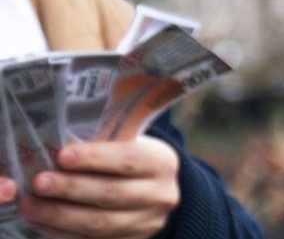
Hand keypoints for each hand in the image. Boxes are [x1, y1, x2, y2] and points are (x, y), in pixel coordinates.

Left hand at [17, 137, 179, 238]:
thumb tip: (57, 149)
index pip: (128, 160)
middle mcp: (160, 195)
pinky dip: (60, 232)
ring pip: (100, 223)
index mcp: (161, 163)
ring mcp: (146, 223)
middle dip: (71, 188)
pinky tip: (40, 221)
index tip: (63, 156)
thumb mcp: (129, 146)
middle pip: (112, 194)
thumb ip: (101, 146)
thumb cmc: (131, 162)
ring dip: (59, 215)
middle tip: (40, 182)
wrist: (154, 192)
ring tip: (30, 205)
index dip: (95, 158)